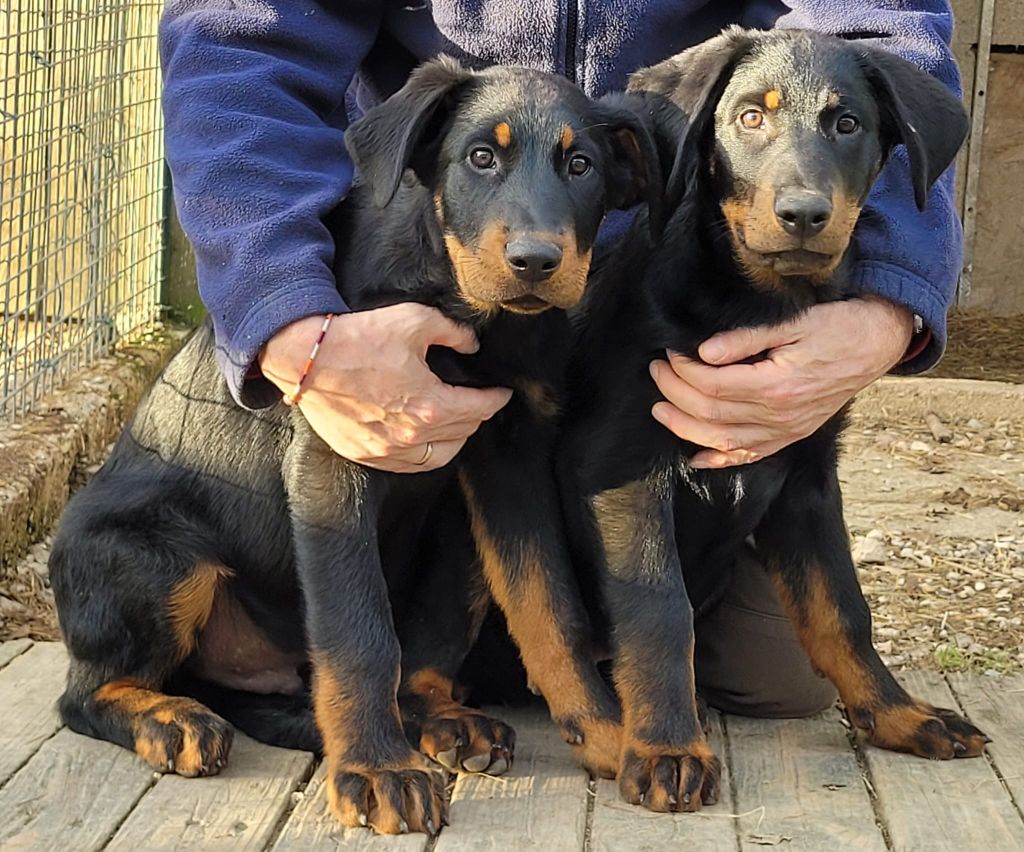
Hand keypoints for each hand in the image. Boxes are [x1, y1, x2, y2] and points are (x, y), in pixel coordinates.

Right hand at [260, 303, 511, 471]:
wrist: (306, 358)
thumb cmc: (359, 338)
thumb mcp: (414, 320)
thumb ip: (453, 333)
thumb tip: (471, 345)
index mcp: (430, 404)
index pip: (480, 409)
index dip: (496, 399)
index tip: (502, 392)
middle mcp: (412, 436)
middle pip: (463, 432)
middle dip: (477, 416)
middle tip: (480, 402)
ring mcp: (387, 450)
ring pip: (440, 456)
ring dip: (455, 439)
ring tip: (458, 424)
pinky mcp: (365, 454)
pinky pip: (408, 465)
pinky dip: (424, 454)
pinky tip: (426, 440)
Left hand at [649, 296, 913, 468]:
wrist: (878, 343)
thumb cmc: (837, 326)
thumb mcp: (794, 321)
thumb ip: (747, 338)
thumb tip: (704, 352)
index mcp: (778, 386)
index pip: (713, 385)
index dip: (683, 371)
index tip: (670, 352)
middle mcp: (779, 417)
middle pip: (711, 413)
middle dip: (675, 393)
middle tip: (657, 371)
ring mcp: (785, 431)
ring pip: (723, 442)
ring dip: (685, 428)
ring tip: (660, 409)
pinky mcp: (790, 436)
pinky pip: (749, 456)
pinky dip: (719, 459)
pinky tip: (695, 457)